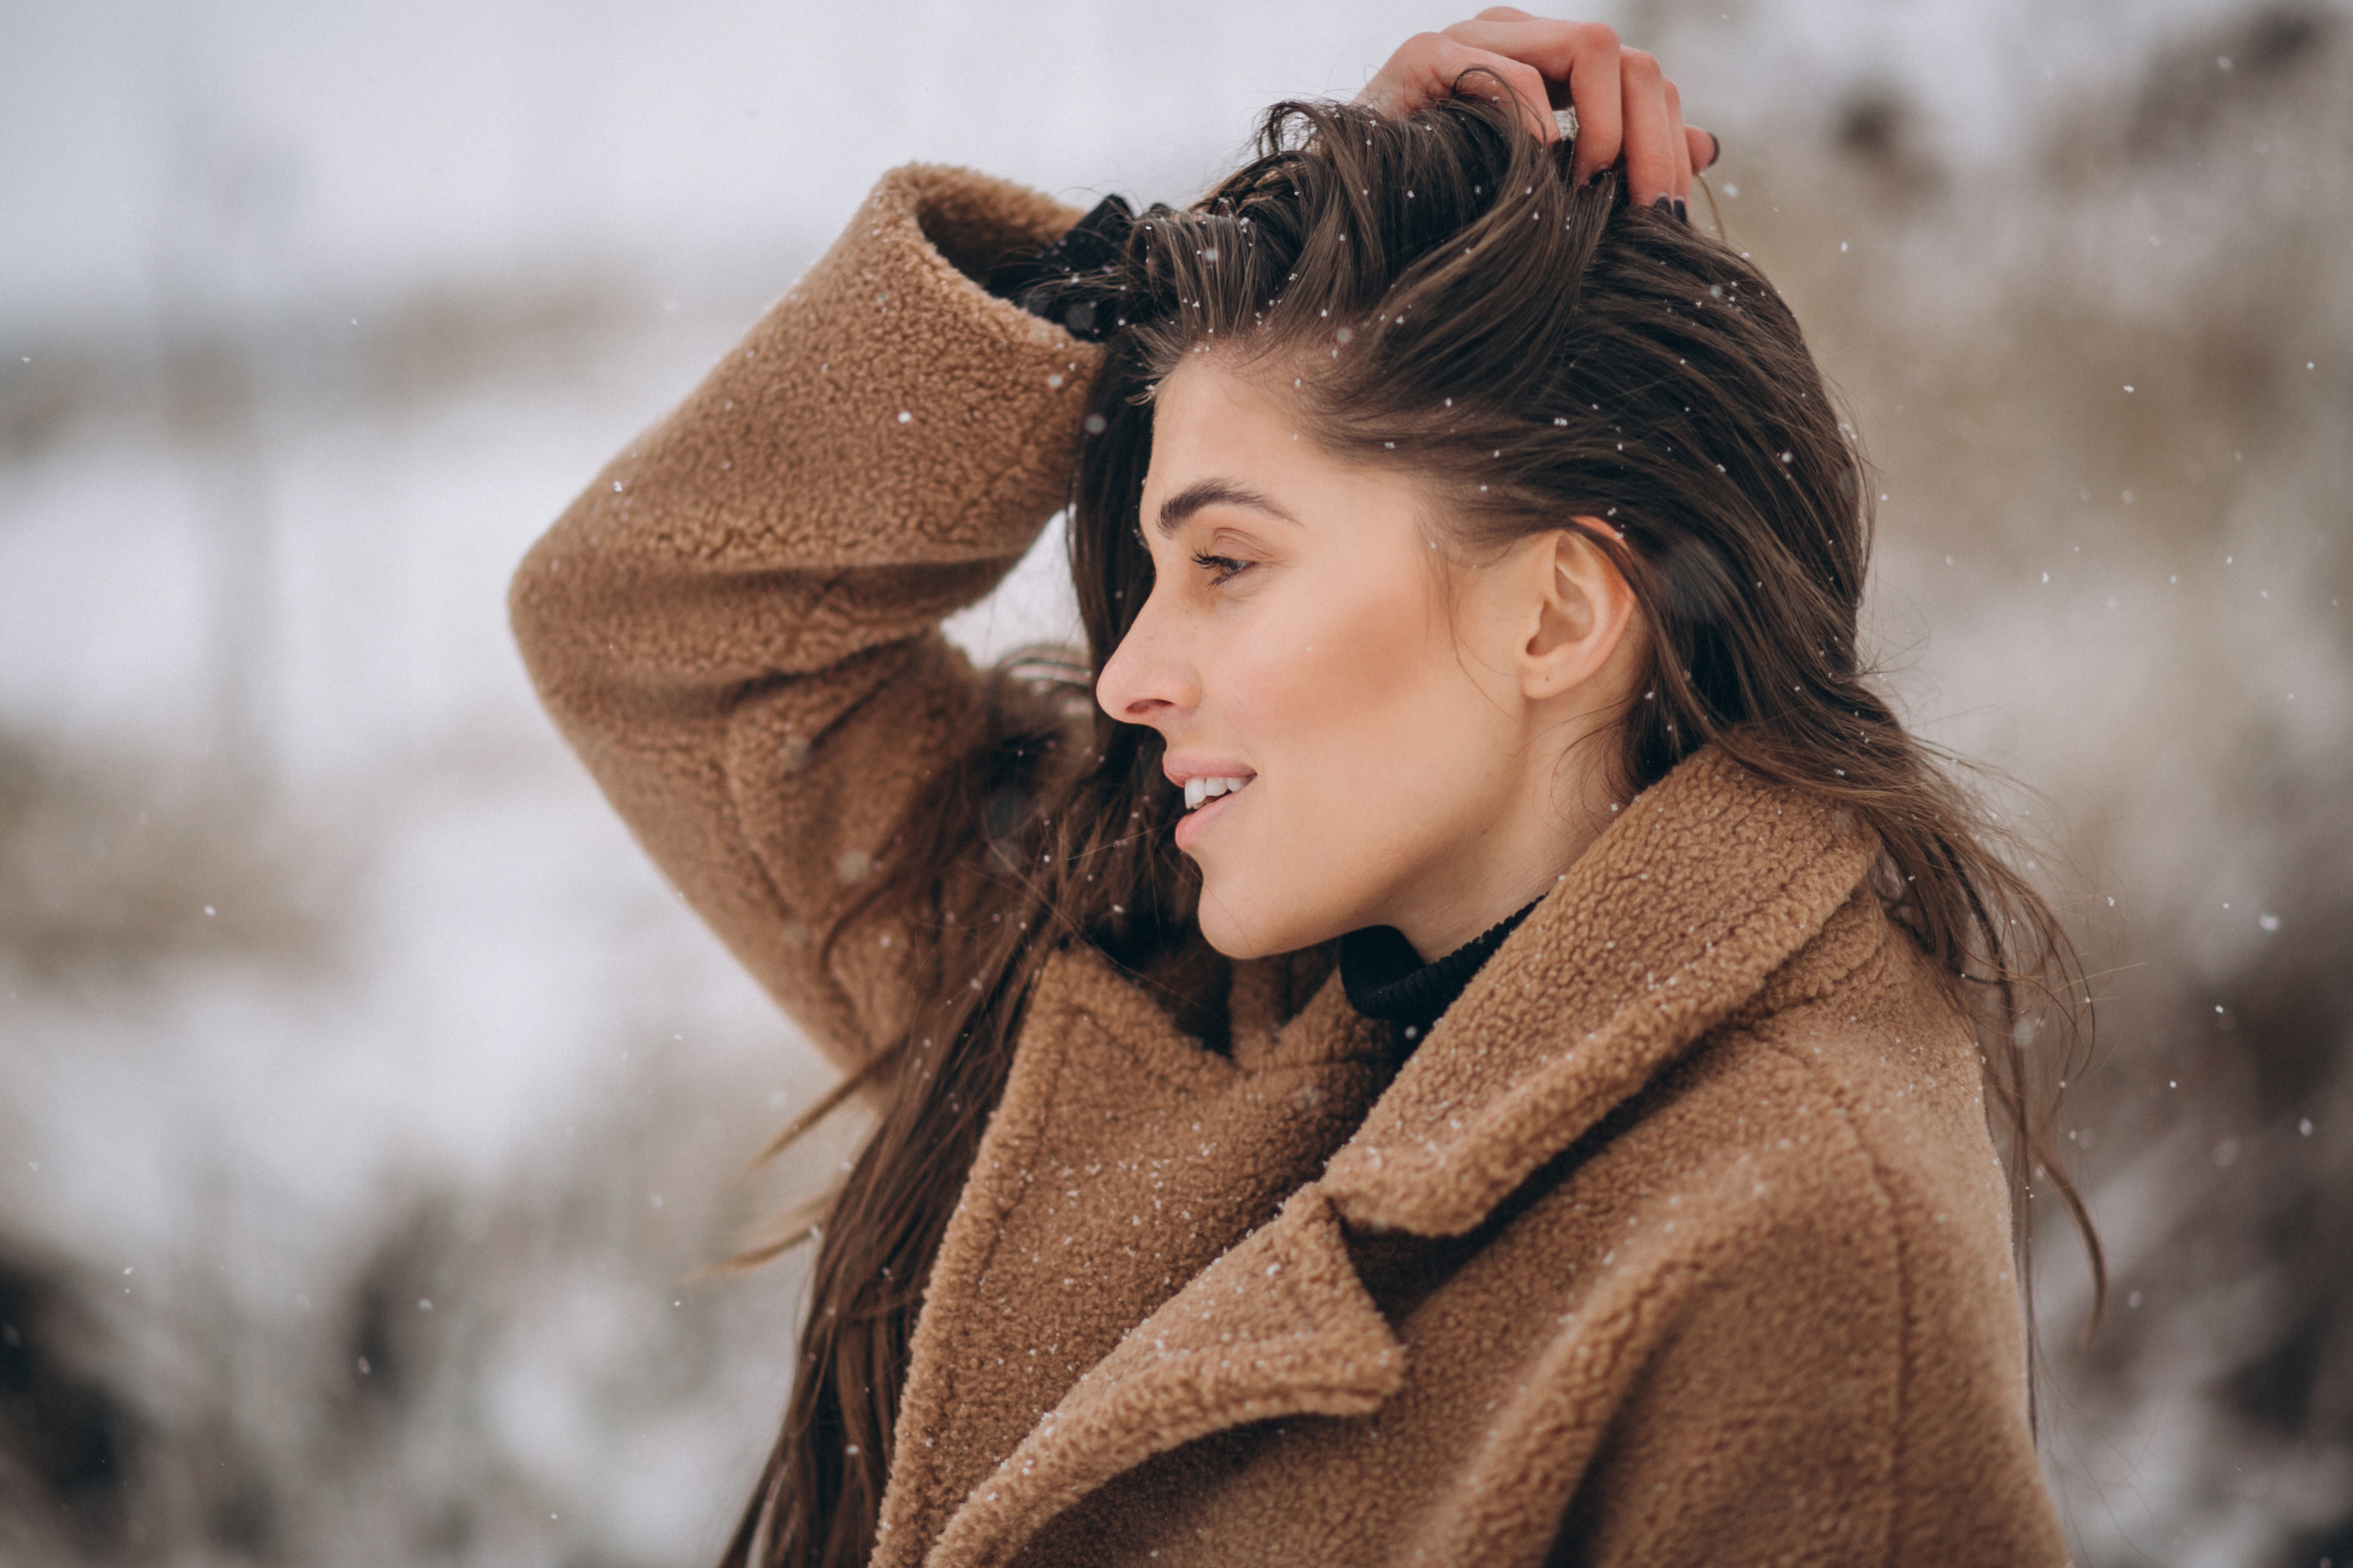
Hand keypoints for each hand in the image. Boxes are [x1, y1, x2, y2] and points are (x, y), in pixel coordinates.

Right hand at [1355, 10, 1719, 212]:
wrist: (1336, 228)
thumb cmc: (1434, 216)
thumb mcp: (1544, 194)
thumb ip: (1619, 160)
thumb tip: (1706, 145)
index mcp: (1549, 70)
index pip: (1645, 81)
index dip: (1667, 146)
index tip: (1666, 219)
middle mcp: (1518, 42)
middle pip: (1632, 61)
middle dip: (1651, 143)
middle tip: (1644, 215)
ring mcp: (1472, 41)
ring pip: (1590, 47)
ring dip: (1606, 129)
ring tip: (1583, 192)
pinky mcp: (1422, 59)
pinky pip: (1506, 68)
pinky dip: (1534, 120)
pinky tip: (1531, 173)